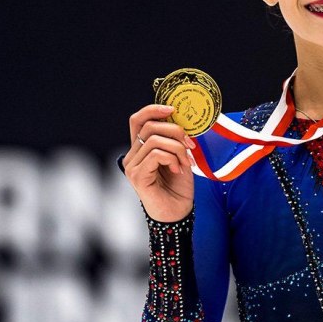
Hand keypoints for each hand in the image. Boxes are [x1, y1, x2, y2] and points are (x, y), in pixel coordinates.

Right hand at [122, 104, 195, 221]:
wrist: (178, 213)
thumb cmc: (179, 187)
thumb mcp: (180, 157)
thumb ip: (175, 140)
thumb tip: (181, 120)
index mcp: (141, 148)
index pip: (138, 119)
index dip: (153, 109)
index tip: (174, 109)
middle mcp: (132, 155)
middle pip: (149, 125)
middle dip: (175, 130)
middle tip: (190, 145)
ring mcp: (132, 166)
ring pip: (154, 139)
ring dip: (177, 148)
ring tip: (185, 162)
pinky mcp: (137, 176)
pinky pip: (155, 154)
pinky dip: (172, 158)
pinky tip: (178, 169)